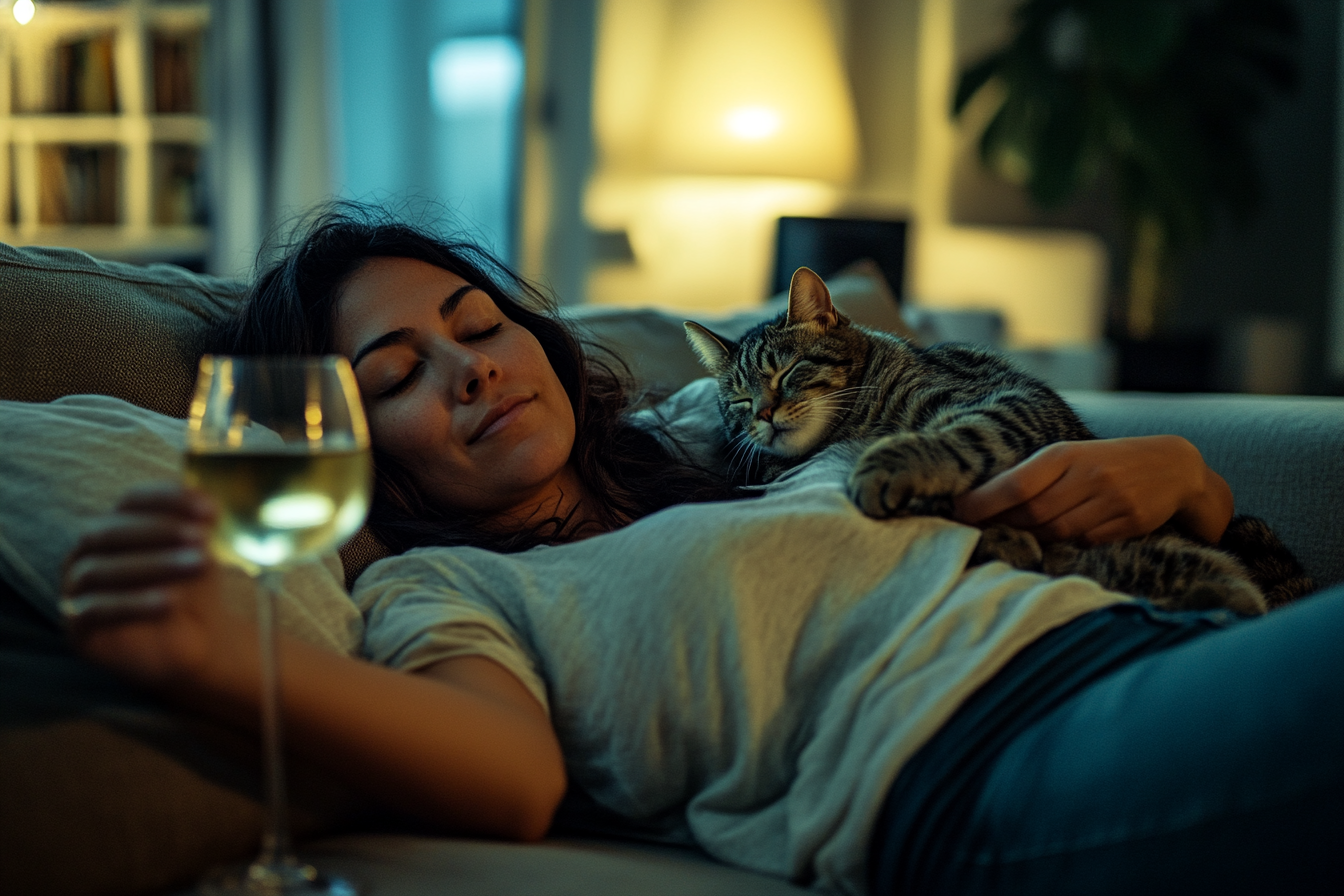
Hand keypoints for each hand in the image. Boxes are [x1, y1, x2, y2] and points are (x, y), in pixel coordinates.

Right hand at [62, 483, 251, 688]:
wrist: (199, 643)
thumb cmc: (198, 589)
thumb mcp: (204, 554)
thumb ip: (200, 531)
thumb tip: (206, 509)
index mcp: (115, 525)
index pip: (132, 500)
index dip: (169, 500)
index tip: (211, 510)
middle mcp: (87, 553)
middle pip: (110, 531)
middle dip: (160, 531)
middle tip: (204, 539)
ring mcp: (76, 589)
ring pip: (100, 569)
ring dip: (152, 564)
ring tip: (198, 566)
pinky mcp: (77, 626)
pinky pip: (94, 610)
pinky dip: (133, 603)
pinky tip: (170, 602)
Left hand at [952, 436, 1233, 545]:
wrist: (1173, 466)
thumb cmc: (1105, 461)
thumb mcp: (1070, 455)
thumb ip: (1033, 475)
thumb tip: (981, 500)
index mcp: (1066, 454)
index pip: (1016, 485)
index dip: (983, 503)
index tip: (958, 511)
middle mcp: (1088, 476)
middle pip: (1032, 513)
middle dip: (1001, 524)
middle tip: (977, 529)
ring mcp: (1111, 501)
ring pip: (1056, 532)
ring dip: (1030, 537)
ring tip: (1011, 535)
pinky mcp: (1129, 523)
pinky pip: (1084, 542)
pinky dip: (1064, 543)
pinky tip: (1051, 540)